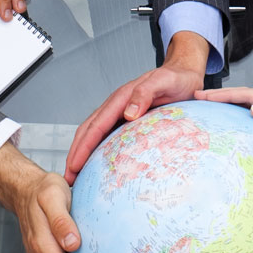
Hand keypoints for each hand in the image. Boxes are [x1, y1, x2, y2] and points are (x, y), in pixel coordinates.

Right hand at [65, 31, 207, 183]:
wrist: (184, 73)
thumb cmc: (176, 78)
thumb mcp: (164, 82)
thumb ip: (145, 93)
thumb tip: (128, 113)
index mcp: (121, 98)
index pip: (96, 126)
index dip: (83, 146)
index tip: (74, 165)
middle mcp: (117, 106)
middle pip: (87, 131)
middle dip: (75, 154)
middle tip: (68, 178)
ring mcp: (120, 113)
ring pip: (94, 134)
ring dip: (82, 153)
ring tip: (76, 175)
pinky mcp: (127, 119)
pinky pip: (107, 136)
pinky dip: (96, 150)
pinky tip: (97, 164)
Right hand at [194, 87, 252, 159]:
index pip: (247, 95)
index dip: (224, 94)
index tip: (205, 96)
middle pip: (244, 96)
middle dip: (220, 96)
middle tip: (199, 98)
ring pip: (248, 104)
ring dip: (229, 103)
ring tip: (210, 107)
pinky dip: (240, 113)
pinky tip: (234, 122)